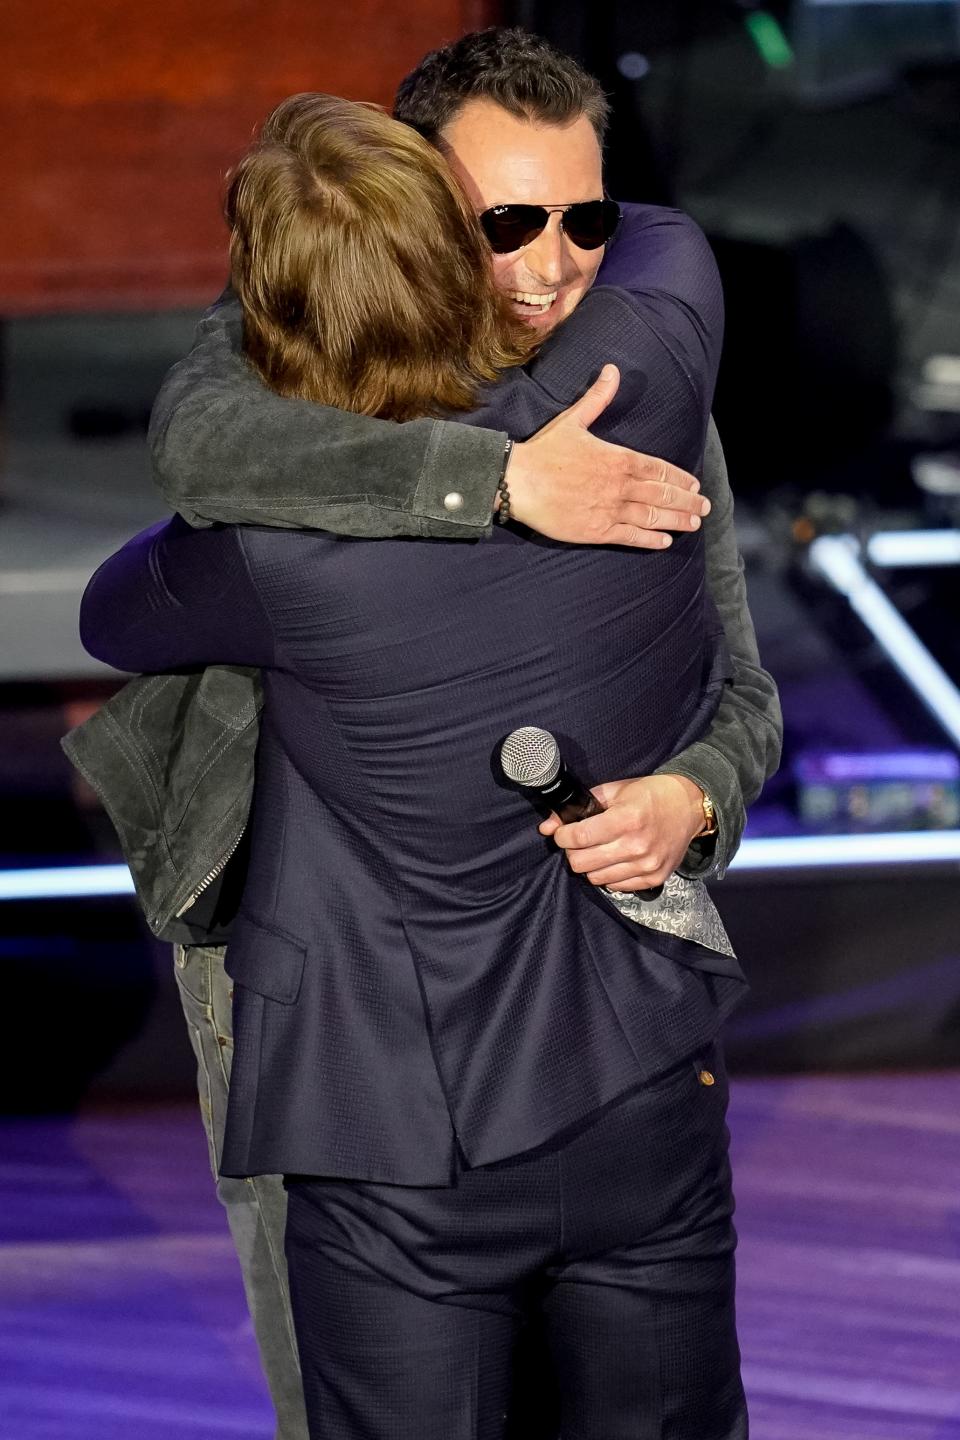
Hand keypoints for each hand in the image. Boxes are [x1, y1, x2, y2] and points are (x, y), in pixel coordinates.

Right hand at [504, 365, 710, 548]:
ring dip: (677, 520)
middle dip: (687, 501)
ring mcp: (611, 509)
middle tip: (703, 506)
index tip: (695, 484)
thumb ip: (598, 399)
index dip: (680, 478)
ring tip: (693, 523)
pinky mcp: (598, 530)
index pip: (659, 468)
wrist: (519, 481)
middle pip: (663, 494)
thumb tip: (612, 370)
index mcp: (619, 458)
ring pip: (653, 516)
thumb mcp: (574, 420)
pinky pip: (632, 536)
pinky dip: (651, 539)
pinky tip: (665, 541)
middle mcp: (620, 485)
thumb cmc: (544, 451)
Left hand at [538, 774, 705, 891]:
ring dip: (590, 865)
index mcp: (626, 819)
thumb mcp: (615, 790)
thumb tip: (548, 826)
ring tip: (598, 850)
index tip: (562, 833)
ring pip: (596, 878)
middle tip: (578, 842)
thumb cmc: (651, 795)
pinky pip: (616, 886)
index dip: (562, 836)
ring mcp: (647, 865)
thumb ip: (581, 807)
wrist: (689, 807)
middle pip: (582, 863)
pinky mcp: (654, 878)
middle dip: (573, 852)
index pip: (579, 837)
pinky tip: (615, 859)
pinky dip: (609, 875)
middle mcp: (637, 845)